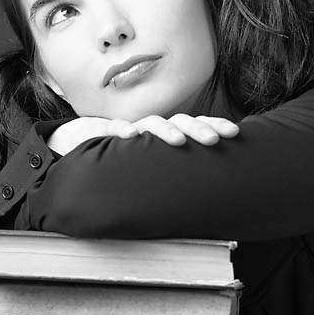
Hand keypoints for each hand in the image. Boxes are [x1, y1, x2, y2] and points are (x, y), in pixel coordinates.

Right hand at [47, 114, 238, 154]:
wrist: (78, 147)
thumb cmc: (121, 160)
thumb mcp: (149, 168)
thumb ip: (172, 172)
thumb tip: (209, 193)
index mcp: (164, 135)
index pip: (194, 125)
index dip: (214, 125)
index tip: (235, 134)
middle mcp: (149, 128)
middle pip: (180, 121)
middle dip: (200, 128)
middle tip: (216, 140)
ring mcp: (127, 128)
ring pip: (151, 124)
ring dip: (166, 130)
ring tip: (179, 142)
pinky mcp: (101, 132)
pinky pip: (113, 128)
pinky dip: (122, 130)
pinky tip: (131, 135)